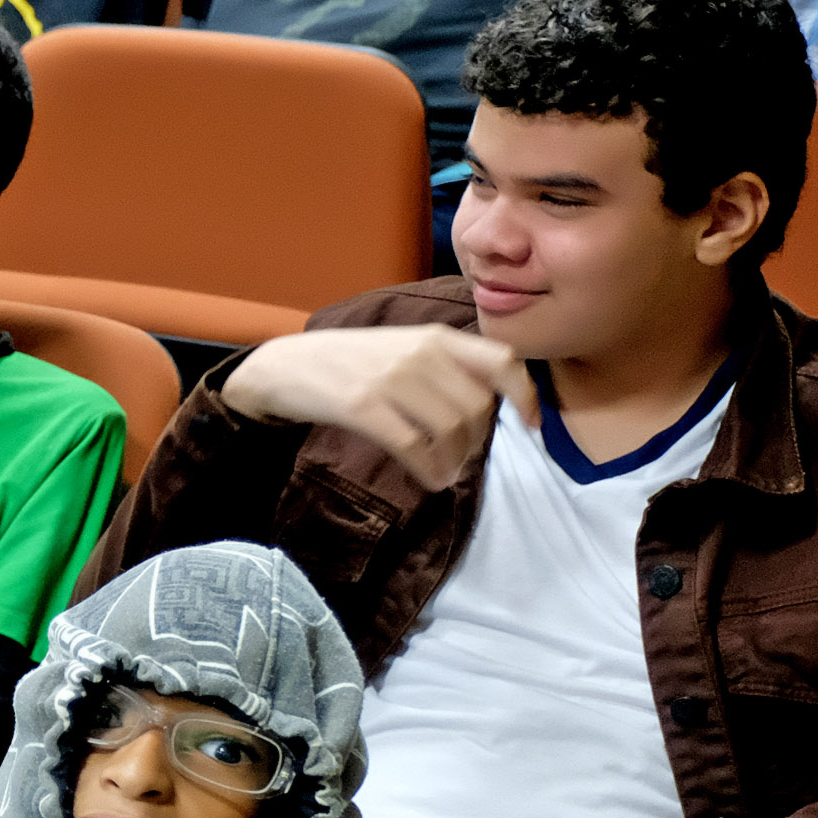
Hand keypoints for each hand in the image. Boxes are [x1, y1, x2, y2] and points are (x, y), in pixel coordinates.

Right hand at [221, 324, 538, 491]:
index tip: (530, 425)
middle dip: (477, 443)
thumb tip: (489, 403)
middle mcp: (419, 353)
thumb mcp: (403, 347)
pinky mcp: (363, 406)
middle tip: (463, 460)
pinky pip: (413, 446)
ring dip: (455, 461)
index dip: (525, 395)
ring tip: (446, 474)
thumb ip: (445, 365)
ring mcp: (390, 378)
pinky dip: (429, 470)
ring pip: (449, 429)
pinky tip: (430, 480)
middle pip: (477, 407)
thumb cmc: (349, 363)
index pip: (501, 360)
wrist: (287, 366)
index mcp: (436, 337)